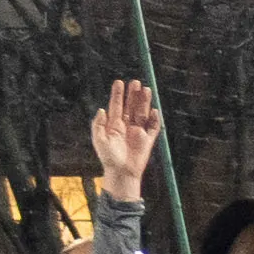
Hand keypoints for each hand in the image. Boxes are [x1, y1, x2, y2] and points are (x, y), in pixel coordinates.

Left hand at [86, 77, 160, 196]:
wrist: (121, 172)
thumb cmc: (108, 157)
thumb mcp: (99, 140)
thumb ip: (98, 125)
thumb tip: (101, 109)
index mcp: (114, 124)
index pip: (117, 105)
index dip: (118, 94)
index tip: (119, 82)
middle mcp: (126, 126)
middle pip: (131, 106)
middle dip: (133, 94)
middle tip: (135, 82)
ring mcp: (138, 132)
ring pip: (142, 113)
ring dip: (144, 102)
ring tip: (146, 89)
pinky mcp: (148, 140)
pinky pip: (153, 127)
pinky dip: (154, 119)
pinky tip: (153, 110)